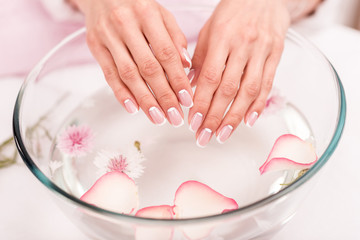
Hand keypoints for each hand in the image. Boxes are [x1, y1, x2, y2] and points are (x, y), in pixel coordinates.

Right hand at [74, 0, 192, 126]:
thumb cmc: (135, 5)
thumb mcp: (160, 14)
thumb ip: (174, 37)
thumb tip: (185, 65)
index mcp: (147, 14)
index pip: (166, 53)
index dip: (177, 79)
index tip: (186, 98)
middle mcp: (125, 25)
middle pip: (148, 67)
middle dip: (163, 96)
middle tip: (174, 116)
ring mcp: (107, 36)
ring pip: (128, 75)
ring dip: (144, 100)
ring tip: (157, 118)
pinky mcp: (95, 47)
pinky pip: (109, 74)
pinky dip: (121, 93)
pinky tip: (133, 108)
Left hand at [188, 0, 289, 146]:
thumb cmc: (233, 12)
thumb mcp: (210, 30)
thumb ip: (200, 59)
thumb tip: (190, 87)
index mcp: (223, 38)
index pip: (210, 77)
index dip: (201, 102)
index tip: (192, 121)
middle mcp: (243, 46)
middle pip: (229, 89)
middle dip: (215, 117)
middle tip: (204, 136)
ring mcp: (262, 51)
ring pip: (249, 91)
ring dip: (235, 117)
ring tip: (223, 135)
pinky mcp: (276, 55)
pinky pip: (268, 84)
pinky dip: (258, 105)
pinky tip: (248, 121)